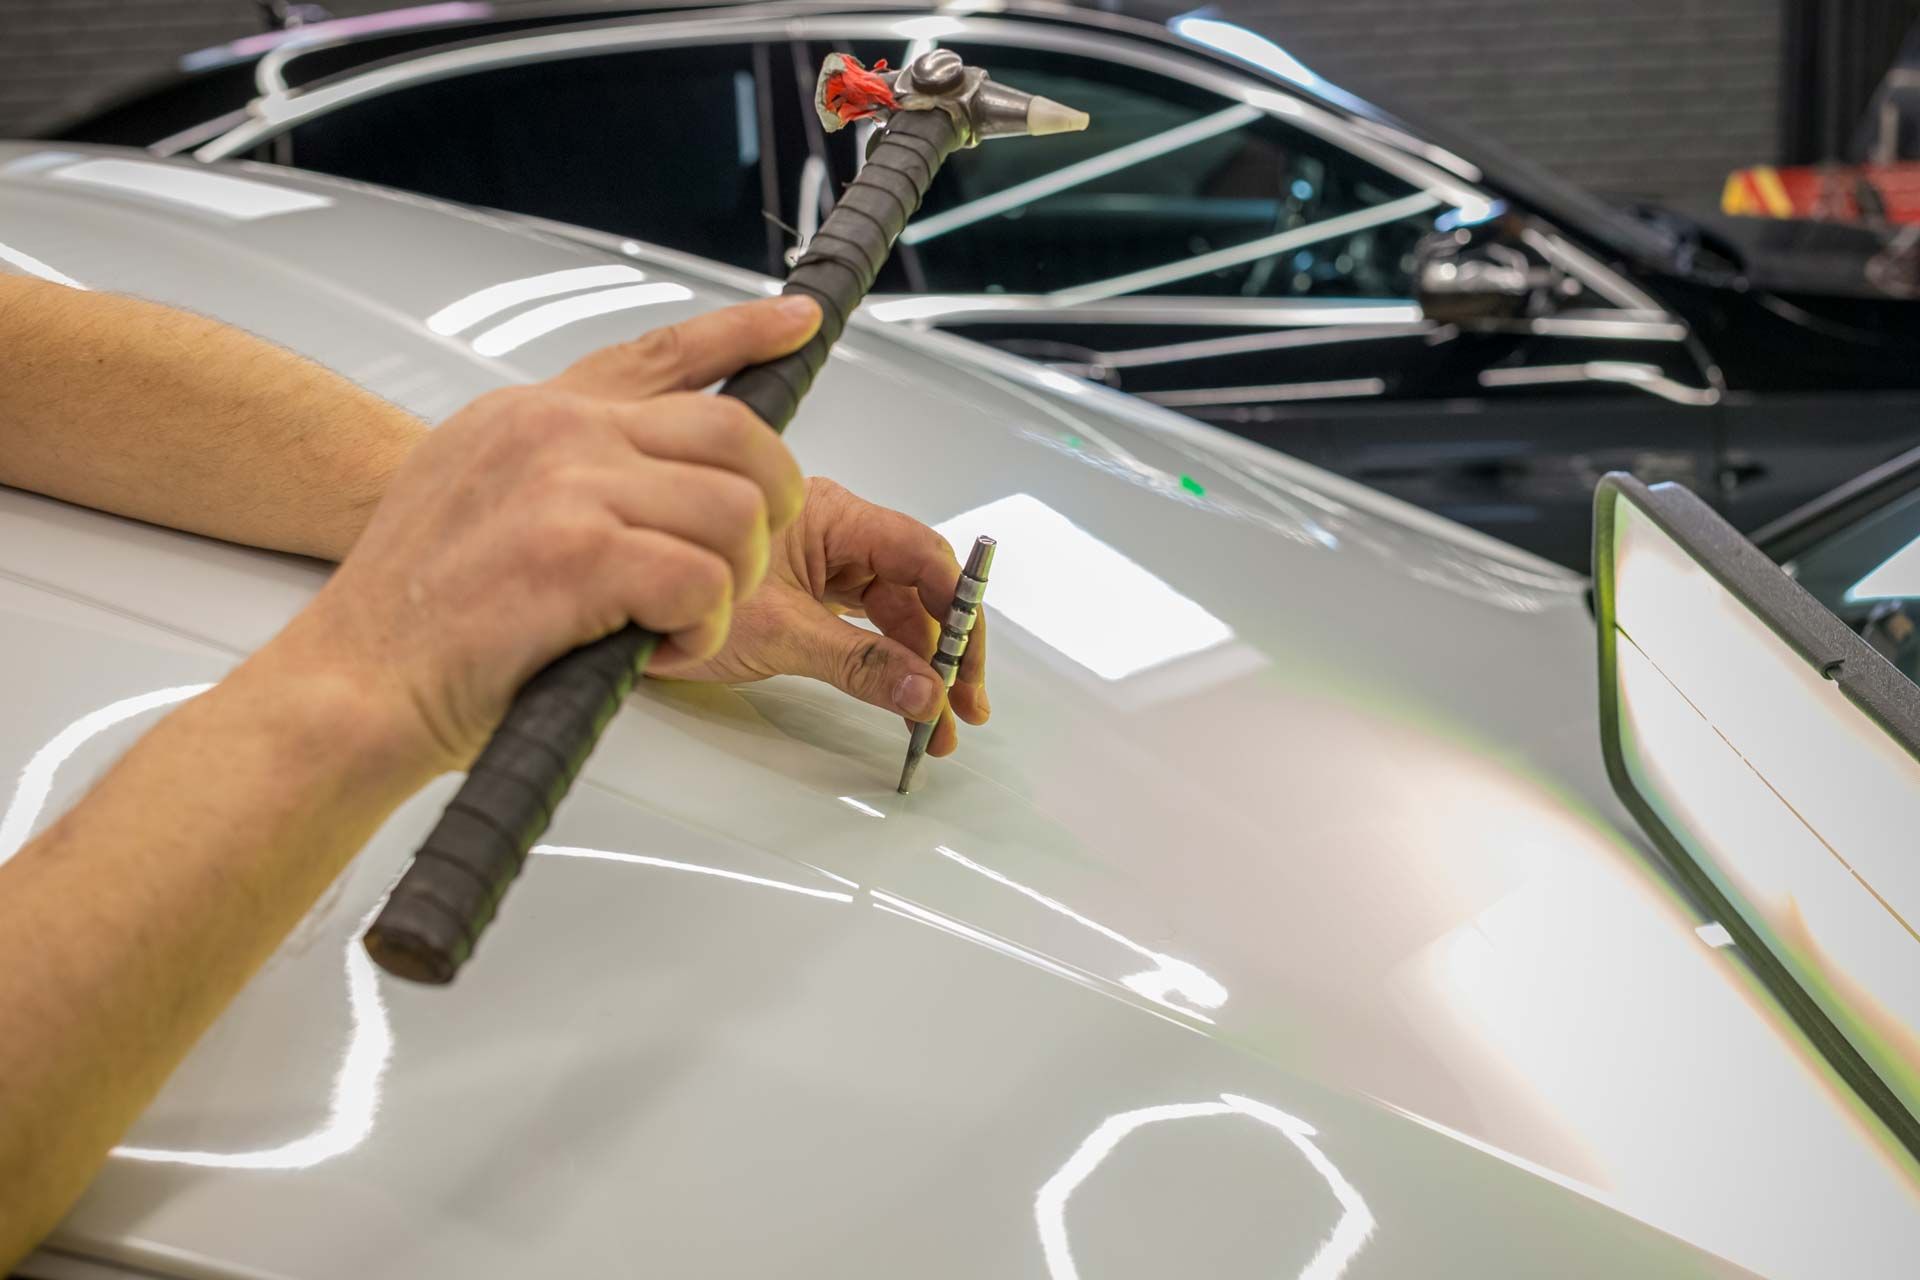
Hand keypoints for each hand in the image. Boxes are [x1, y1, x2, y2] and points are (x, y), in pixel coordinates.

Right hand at [284, 296, 818, 768]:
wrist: (351, 685)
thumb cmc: (418, 619)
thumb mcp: (477, 494)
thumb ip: (563, 467)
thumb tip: (653, 474)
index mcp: (535, 413)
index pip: (664, 354)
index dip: (745, 333)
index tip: (797, 323)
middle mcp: (554, 432)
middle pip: (738, 435)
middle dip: (770, 508)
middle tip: (740, 565)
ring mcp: (564, 486)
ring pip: (734, 513)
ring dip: (731, 584)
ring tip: (681, 622)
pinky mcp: (574, 555)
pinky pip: (704, 580)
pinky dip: (702, 629)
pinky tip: (663, 649)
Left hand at [652, 478, 989, 755]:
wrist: (608, 613)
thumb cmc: (670, 594)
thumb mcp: (779, 634)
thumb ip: (859, 662)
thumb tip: (922, 689)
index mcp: (829, 514)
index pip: (921, 555)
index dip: (956, 607)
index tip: (967, 661)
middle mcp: (829, 533)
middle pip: (915, 587)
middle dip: (945, 647)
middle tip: (963, 703)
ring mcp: (816, 566)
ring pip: (891, 611)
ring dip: (918, 663)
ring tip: (931, 720)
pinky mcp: (800, 596)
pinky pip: (860, 626)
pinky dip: (883, 663)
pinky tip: (898, 696)